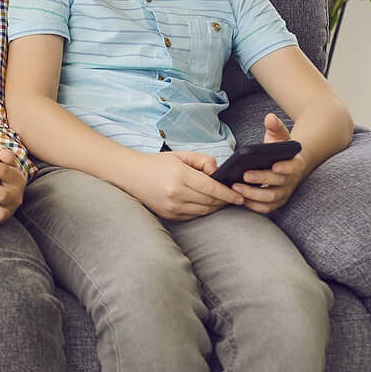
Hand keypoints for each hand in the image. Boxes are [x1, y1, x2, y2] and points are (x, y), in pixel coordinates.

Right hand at [121, 149, 241, 220]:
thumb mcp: (181, 156)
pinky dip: (203, 211)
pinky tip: (207, 205)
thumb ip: (203, 160)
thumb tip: (218, 172)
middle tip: (235, 197)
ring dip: (216, 207)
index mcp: (180, 176)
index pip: (212, 188)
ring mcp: (172, 207)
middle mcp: (176, 193)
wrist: (131, 175)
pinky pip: (194, 216)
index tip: (240, 196)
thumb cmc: (157, 164)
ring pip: (204, 211)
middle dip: (225, 200)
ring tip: (222, 201)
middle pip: (210, 201)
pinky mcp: (169, 215)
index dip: (228, 194)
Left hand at [234, 114, 309, 213]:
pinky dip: (254, 206)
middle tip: (244, 175)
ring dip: (253, 195)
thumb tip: (270, 117)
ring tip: (236, 187)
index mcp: (294, 164)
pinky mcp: (276, 202)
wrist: (285, 163)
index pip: (293, 167)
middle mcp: (291, 181)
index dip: (285, 167)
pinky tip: (239, 199)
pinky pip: (266, 208)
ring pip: (271, 198)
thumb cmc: (279, 148)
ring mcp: (284, 193)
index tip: (274, 165)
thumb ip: (275, 126)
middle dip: (261, 179)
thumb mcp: (279, 136)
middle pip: (278, 184)